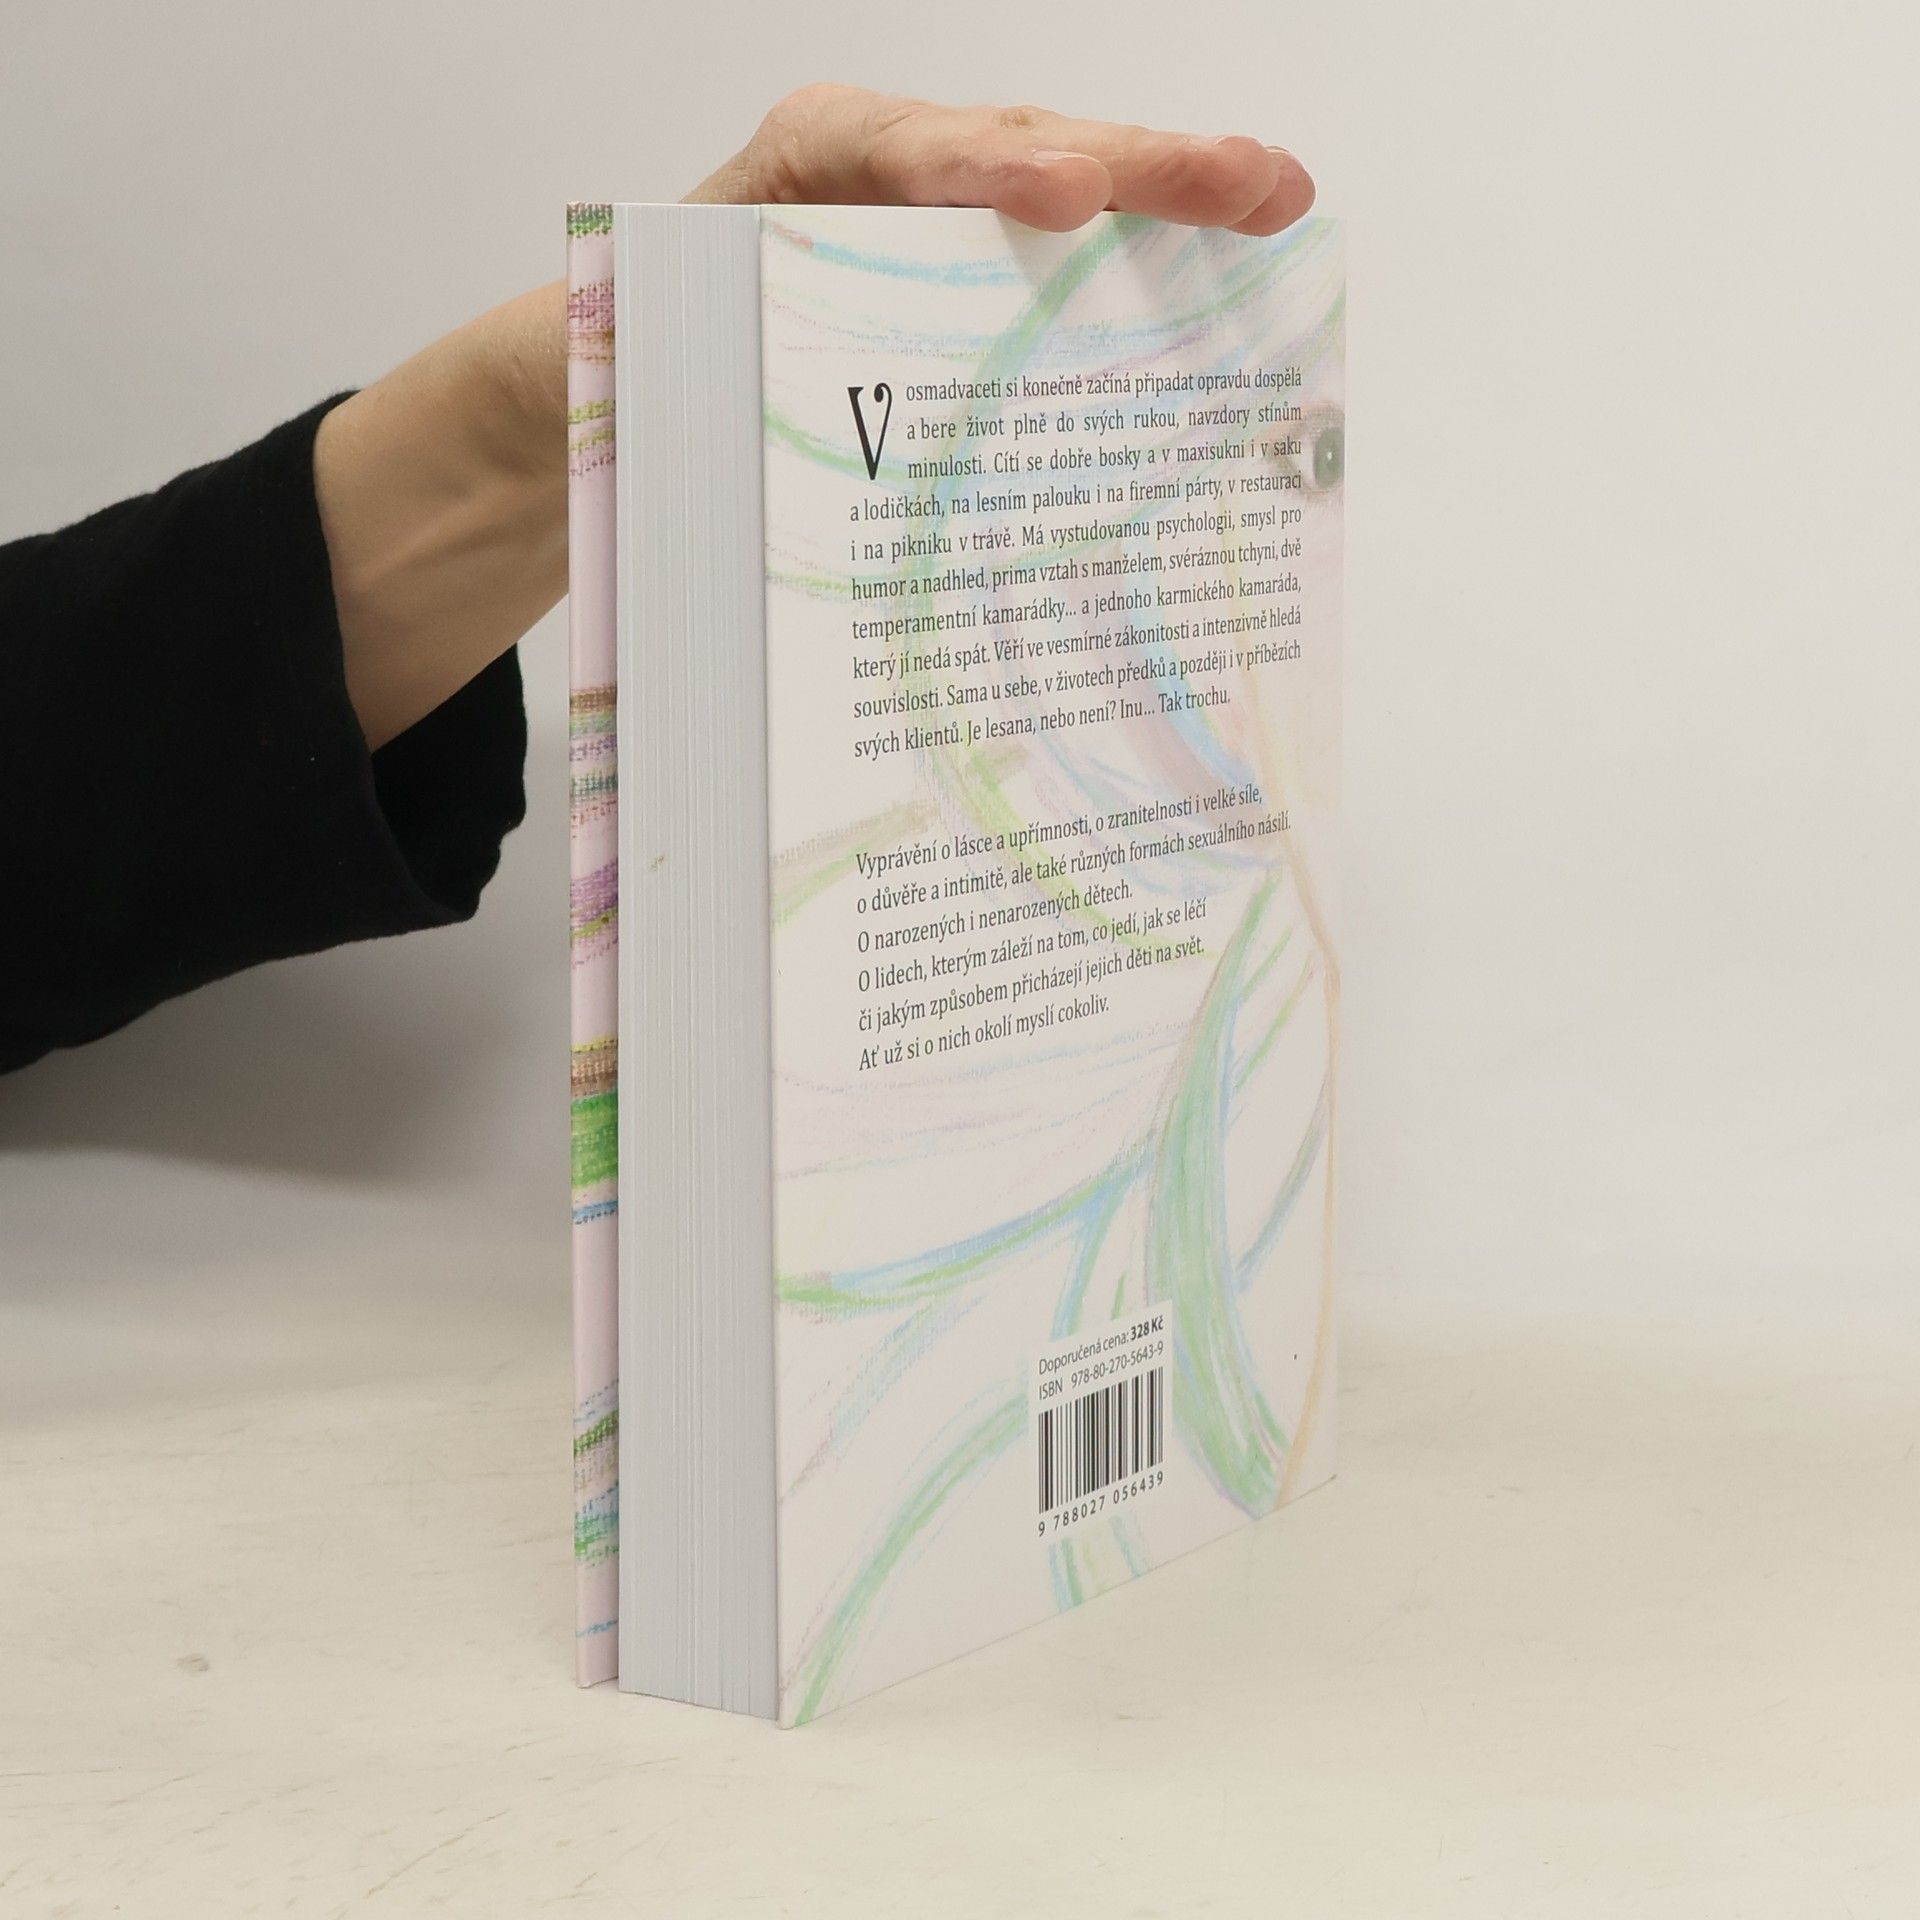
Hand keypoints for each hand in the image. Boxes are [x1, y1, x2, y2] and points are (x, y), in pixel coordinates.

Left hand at [317, 90, 1314, 748]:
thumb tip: (653, 384)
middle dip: (1134, 162)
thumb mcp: (581, 360)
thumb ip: (617, 350)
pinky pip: (1052, 293)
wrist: (588, 419)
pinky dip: (1137, 292)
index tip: (1060, 198)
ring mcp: (925, 251)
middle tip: (1247, 180)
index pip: (877, 151)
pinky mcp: (957, 317)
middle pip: (1007, 155)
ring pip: (1054, 210)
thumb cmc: (594, 380)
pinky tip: (1223, 302)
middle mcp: (865, 196)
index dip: (976, 168)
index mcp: (769, 187)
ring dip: (1169, 206)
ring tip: (1276, 206)